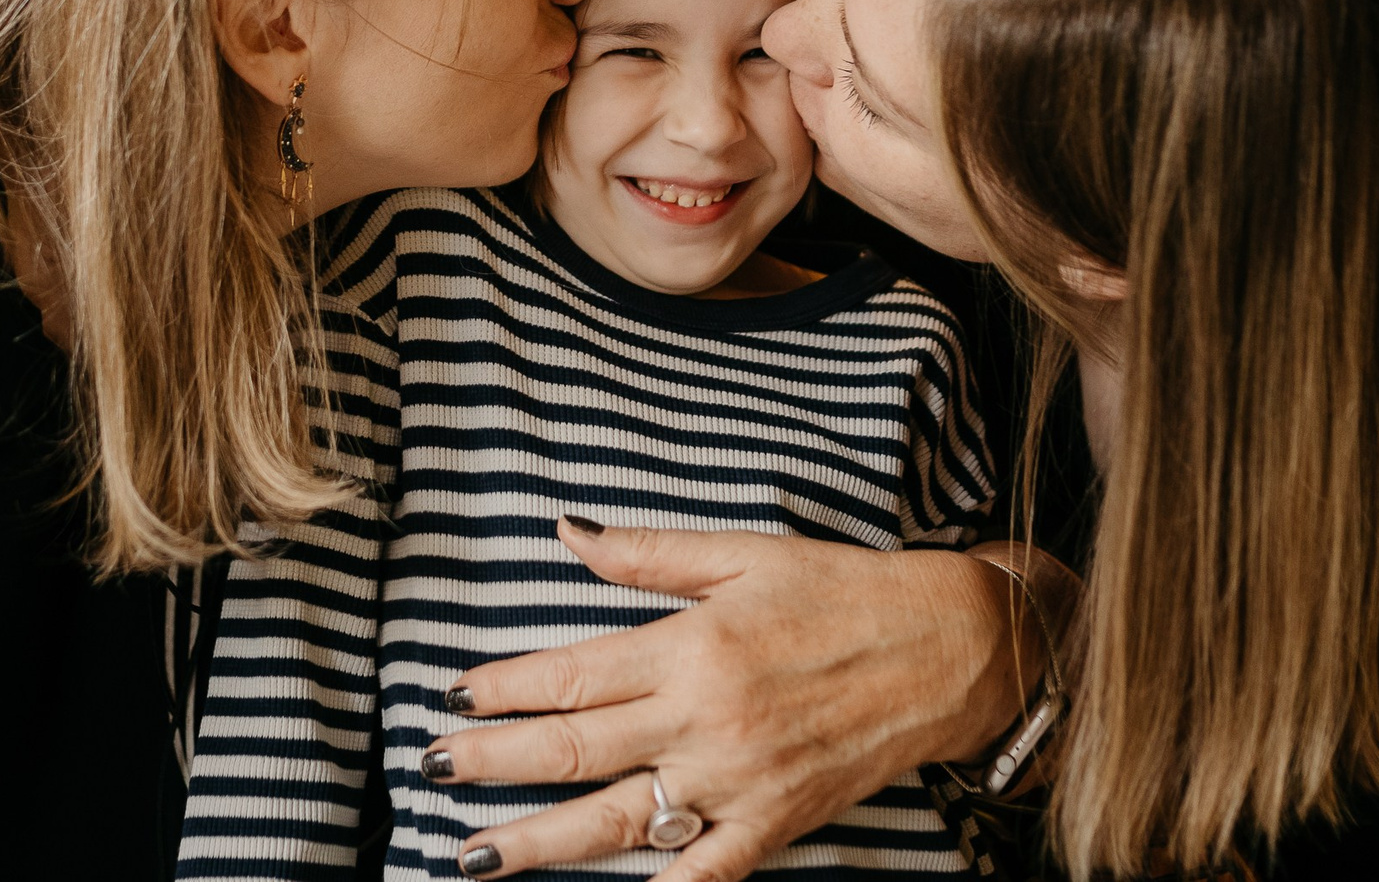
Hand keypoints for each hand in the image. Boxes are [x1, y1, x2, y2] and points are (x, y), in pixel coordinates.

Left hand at [423, 522, 1073, 881]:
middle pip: (574, 750)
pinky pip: (704, 875)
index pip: (571, 674)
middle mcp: (705, 718)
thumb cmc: (841, 591)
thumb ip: (645, 553)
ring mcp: (738, 782)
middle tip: (431, 770)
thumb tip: (563, 530)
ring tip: (472, 855)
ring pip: (617, 823)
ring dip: (538, 842)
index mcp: (691, 645)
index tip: (453, 692)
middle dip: (493, 762)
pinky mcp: (774, 825)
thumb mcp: (742, 553)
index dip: (504, 685)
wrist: (948, 650)